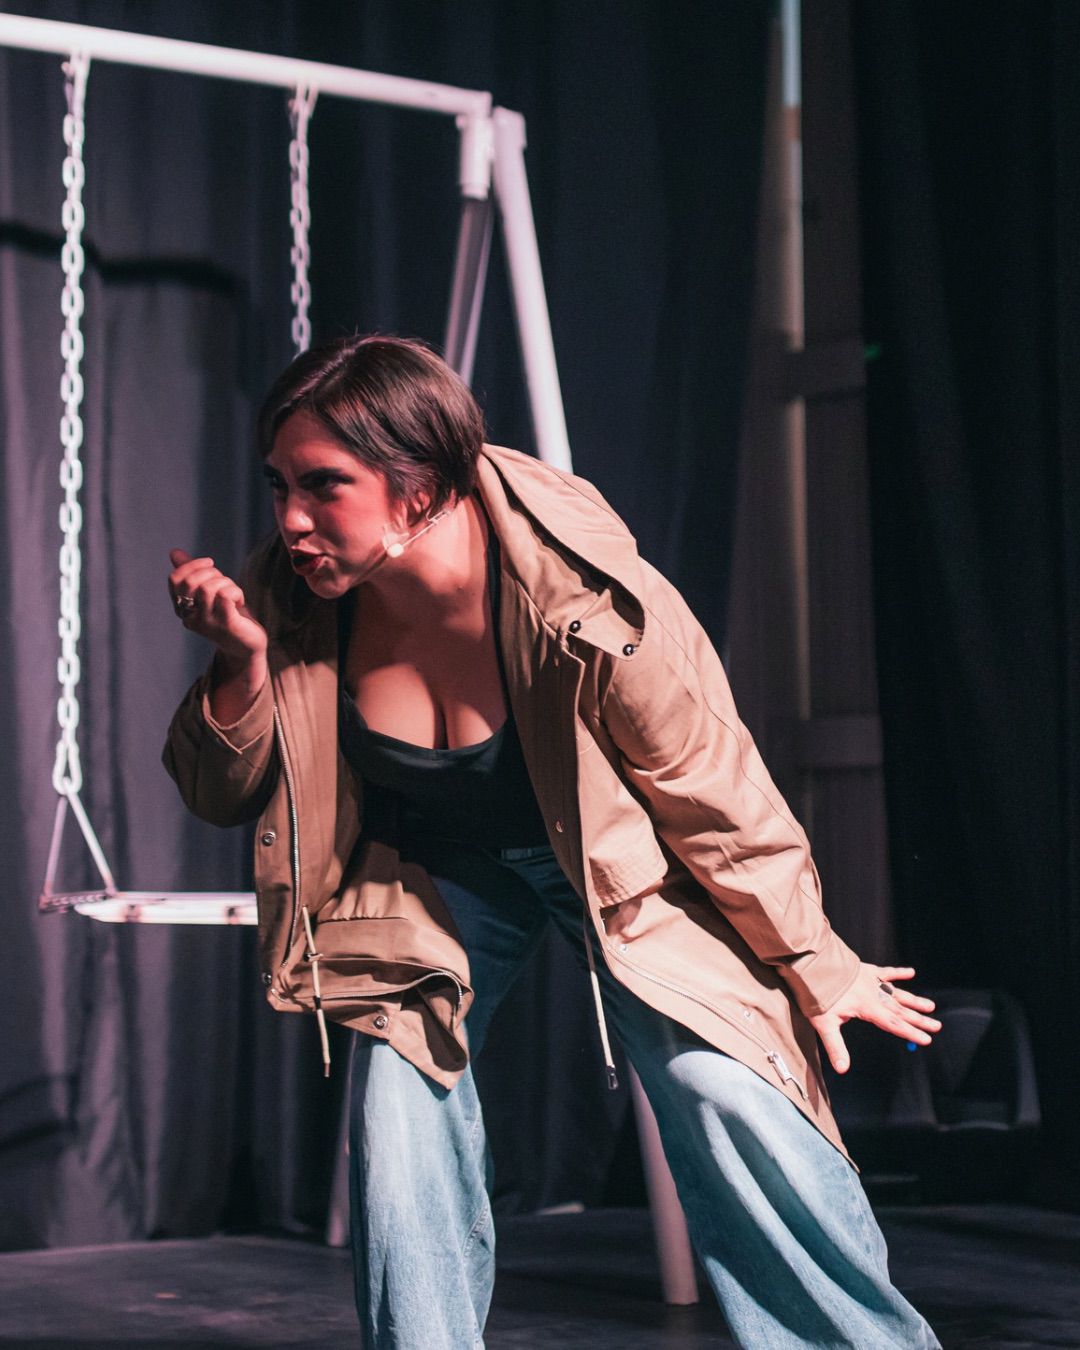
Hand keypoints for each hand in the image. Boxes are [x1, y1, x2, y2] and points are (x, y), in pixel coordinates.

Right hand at [168, 548, 267, 664]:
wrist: (246, 646)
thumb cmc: (227, 615)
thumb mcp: (208, 593)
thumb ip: (192, 574)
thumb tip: (174, 552)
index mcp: (182, 609)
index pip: (175, 579)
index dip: (192, 565)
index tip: (210, 562)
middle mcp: (191, 617)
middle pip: (191, 582)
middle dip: (210, 572)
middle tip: (224, 580)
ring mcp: (208, 622)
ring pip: (208, 588)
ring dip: (225, 582)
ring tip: (233, 592)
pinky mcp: (226, 624)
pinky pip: (225, 595)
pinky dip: (235, 591)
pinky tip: (239, 600)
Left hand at [809, 965, 940, 1073]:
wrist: (812, 963)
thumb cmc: (816, 994)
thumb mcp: (824, 1023)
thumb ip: (835, 1047)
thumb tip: (843, 1069)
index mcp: (867, 1008)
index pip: (893, 1024)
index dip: (910, 1033)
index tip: (926, 1039)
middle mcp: (874, 994)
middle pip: (900, 1010)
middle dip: (919, 1020)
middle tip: (937, 1026)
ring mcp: (871, 980)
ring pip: (897, 993)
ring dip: (914, 1000)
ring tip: (931, 1006)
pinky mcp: (866, 969)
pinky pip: (886, 972)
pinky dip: (899, 972)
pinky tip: (911, 972)